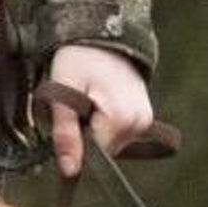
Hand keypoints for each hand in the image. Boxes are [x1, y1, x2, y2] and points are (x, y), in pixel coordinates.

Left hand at [43, 43, 151, 178]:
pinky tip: (99, 103)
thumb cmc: (78, 59)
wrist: (102, 35)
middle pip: (103, 151)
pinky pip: (119, 133)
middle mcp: (139, 123)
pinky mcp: (144, 117)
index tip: (67, 121)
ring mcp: (144, 120)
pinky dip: (105, 124)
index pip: (94, 156)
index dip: (76, 144)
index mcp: (120, 119)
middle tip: (76, 105)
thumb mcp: (63, 94)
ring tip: (89, 100)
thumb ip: (66, 135)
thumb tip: (70, 171)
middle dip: (86, 135)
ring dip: (95, 130)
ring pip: (110, 144)